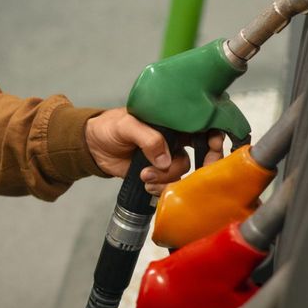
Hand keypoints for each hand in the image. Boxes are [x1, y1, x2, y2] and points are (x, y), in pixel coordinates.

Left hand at [84, 109, 224, 194]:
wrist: (92, 147)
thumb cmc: (110, 127)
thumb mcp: (126, 125)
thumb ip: (147, 137)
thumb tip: (164, 159)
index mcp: (172, 120)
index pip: (203, 123)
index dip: (214, 134)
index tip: (214, 145)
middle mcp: (175, 139)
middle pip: (203, 150)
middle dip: (206, 162)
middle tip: (201, 168)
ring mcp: (168, 158)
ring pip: (183, 170)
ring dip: (167, 177)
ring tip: (145, 176)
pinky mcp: (158, 174)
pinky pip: (170, 184)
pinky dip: (160, 187)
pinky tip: (144, 182)